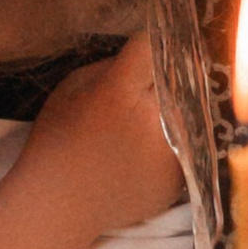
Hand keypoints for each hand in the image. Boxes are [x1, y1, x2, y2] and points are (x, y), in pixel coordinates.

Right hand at [25, 36, 186, 236]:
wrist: (60, 206)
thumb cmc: (57, 143)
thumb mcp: (69, 89)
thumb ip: (109, 66)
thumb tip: (144, 56)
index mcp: (119, 93)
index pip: (152, 46)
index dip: (151, 42)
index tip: (148, 48)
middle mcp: (153, 120)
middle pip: (179, 78)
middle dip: (168, 77)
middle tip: (150, 86)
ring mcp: (170, 152)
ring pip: (191, 111)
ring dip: (177, 109)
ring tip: (148, 122)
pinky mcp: (179, 177)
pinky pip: (188, 144)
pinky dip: (175, 142)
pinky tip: (146, 152)